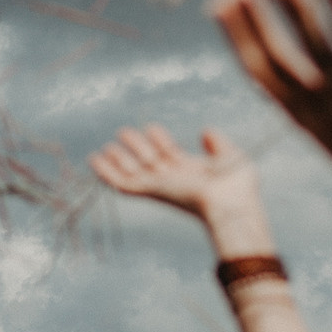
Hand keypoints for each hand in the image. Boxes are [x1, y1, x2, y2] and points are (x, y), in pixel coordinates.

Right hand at [88, 124, 259, 223]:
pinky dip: (107, 173)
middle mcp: (173, 180)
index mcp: (191, 172)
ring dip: (117, 160)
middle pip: (148, 161)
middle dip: (135, 146)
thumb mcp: (230, 156)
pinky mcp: (151, 190)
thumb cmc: (237, 186)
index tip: (151, 128)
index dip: (159, 140)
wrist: (231, 203)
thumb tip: (206, 130)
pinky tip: (95, 161)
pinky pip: (124, 183)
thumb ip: (218, 143)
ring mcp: (160, 185)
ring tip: (103, 148)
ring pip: (132, 172)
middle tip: (122, 131)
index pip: (169, 154)